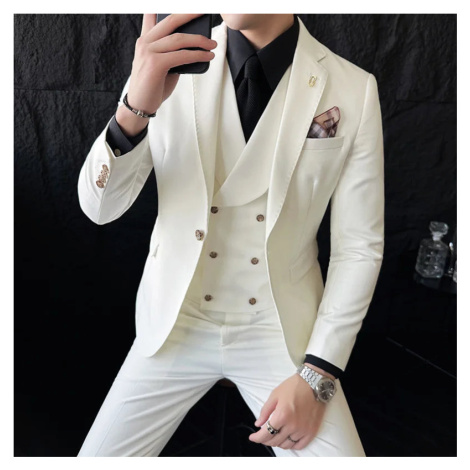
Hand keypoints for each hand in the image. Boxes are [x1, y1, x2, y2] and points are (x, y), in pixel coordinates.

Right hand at [116, 14, 217, 135]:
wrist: (139, 105)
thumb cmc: (152, 86)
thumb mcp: (161, 65)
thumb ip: (172, 53)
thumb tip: (194, 47)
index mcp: (145, 40)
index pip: (152, 14)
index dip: (165, 7)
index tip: (186, 7)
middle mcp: (145, 42)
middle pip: (170, 20)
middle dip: (190, 14)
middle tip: (205, 11)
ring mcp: (148, 52)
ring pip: (179, 39)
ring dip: (200, 40)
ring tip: (212, 45)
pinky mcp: (155, 64)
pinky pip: (181, 56)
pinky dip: (197, 55)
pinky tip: (208, 56)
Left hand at [248, 368, 328, 449]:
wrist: (314, 384)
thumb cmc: (293, 387)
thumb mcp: (275, 395)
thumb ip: (265, 411)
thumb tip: (258, 424)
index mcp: (282, 415)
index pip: (266, 434)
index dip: (257, 438)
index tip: (252, 437)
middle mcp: (292, 426)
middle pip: (275, 441)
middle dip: (266, 440)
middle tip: (263, 435)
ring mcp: (303, 430)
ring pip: (286, 445)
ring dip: (278, 442)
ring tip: (275, 436)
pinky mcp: (312, 432)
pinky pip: (299, 446)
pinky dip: (291, 445)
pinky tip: (287, 439)